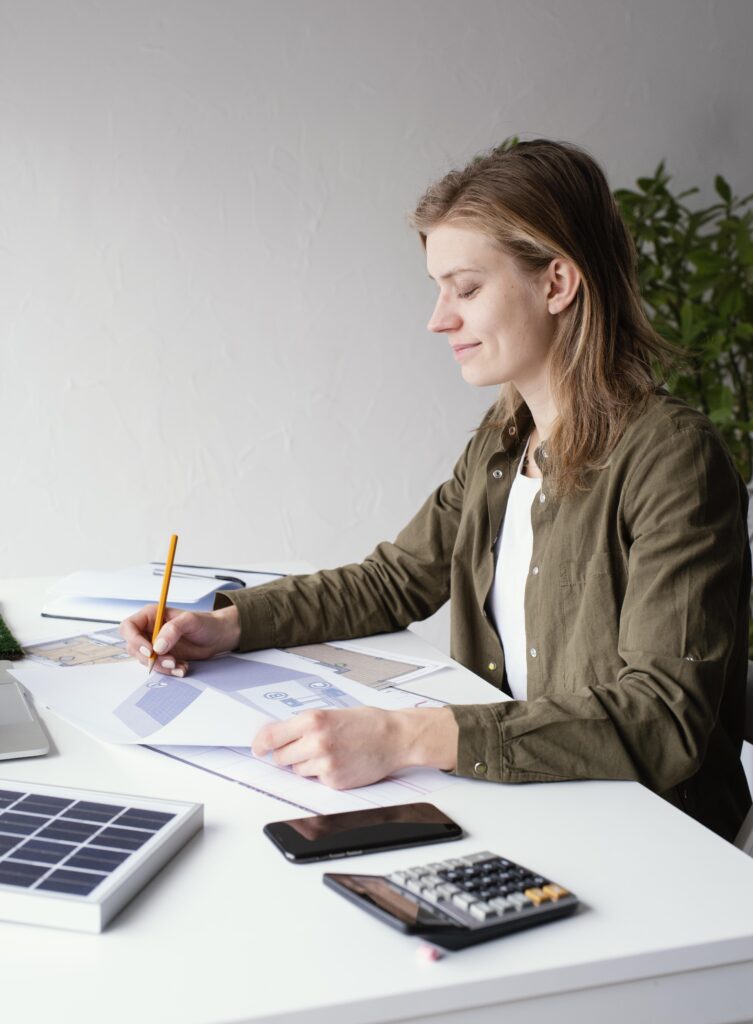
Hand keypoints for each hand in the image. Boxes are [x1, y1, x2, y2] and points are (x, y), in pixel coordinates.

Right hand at [119, 604, 240, 675]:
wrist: (218, 636)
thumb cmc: (205, 623)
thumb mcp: (190, 621)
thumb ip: (173, 630)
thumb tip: (157, 646)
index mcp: (151, 616)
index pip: (129, 627)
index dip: (134, 639)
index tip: (150, 650)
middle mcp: (149, 630)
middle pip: (134, 647)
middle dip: (150, 657)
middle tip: (170, 660)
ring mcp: (155, 645)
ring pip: (145, 660)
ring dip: (161, 666)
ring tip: (179, 665)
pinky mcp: (163, 657)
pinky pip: (158, 667)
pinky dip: (169, 670)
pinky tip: (182, 667)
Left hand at [252, 706, 458, 788]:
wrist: (395, 738)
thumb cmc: (367, 723)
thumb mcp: (332, 713)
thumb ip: (305, 725)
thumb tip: (279, 737)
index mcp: (313, 720)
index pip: (272, 736)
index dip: (261, 744)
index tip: (258, 748)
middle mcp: (316, 742)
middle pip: (281, 757)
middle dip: (288, 754)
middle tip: (305, 748)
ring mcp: (324, 764)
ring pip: (297, 771)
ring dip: (306, 765)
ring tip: (330, 753)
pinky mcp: (334, 781)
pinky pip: (316, 780)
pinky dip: (323, 774)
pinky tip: (340, 762)